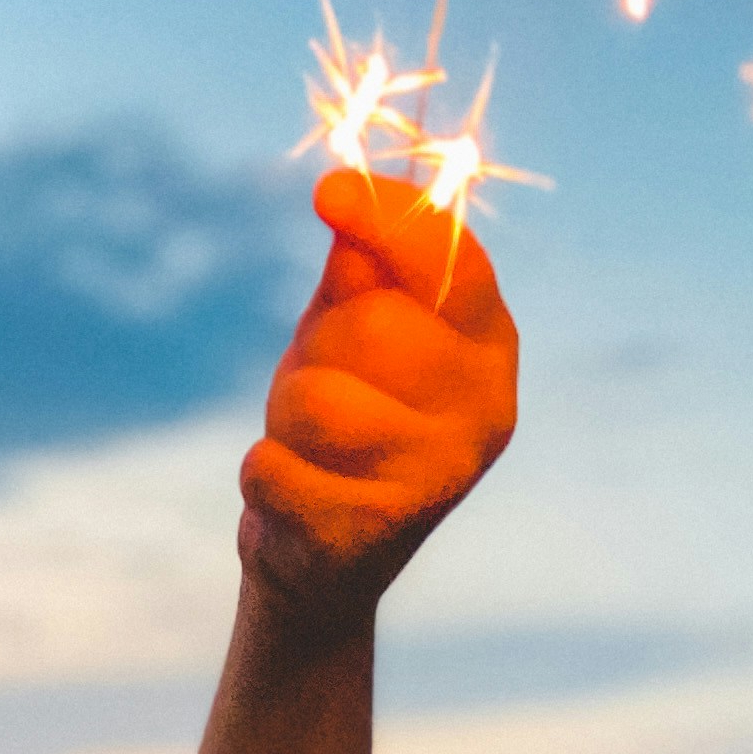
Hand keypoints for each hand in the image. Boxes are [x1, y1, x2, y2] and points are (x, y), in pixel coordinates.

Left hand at [239, 168, 517, 632]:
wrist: (323, 562)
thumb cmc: (342, 420)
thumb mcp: (353, 326)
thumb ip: (359, 262)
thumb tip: (347, 191)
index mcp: (491, 346)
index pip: (451, 258)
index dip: (388, 215)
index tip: (326, 191)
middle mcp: (486, 411)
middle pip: (367, 325)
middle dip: (319, 349)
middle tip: (329, 390)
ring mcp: (439, 478)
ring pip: (313, 399)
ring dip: (284, 418)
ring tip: (312, 448)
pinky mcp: (375, 535)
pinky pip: (271, 468)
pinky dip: (262, 476)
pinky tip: (294, 498)